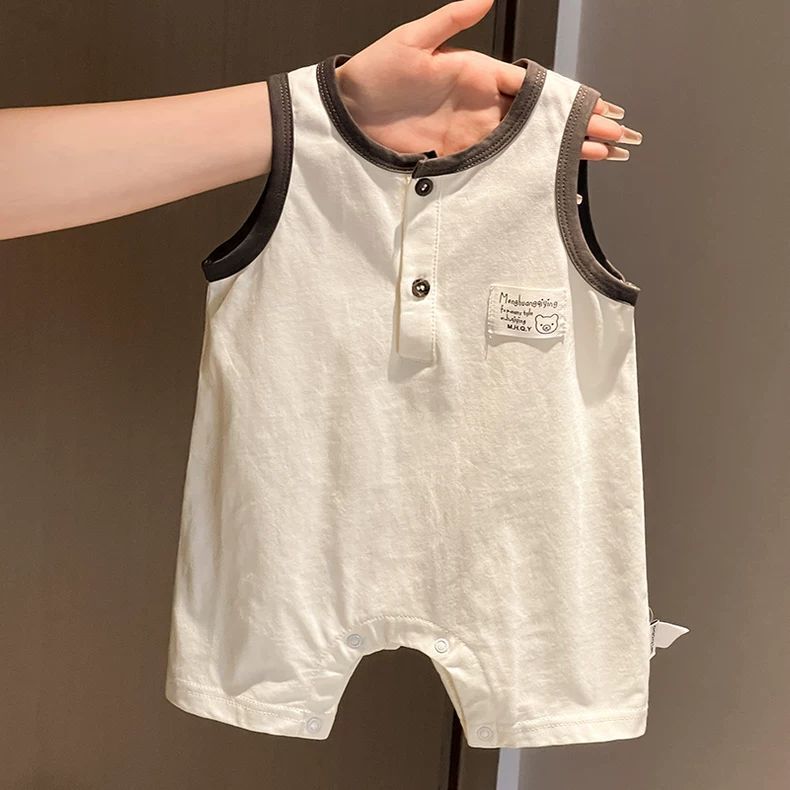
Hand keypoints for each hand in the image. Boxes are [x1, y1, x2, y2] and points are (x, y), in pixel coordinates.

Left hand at [335, 0, 641, 161]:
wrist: (348, 112)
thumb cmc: (376, 71)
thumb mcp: (412, 40)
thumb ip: (450, 21)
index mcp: (477, 72)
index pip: (532, 88)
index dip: (565, 99)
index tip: (597, 108)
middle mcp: (480, 104)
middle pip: (536, 120)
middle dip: (574, 129)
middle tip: (614, 140)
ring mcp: (470, 132)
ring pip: (522, 144)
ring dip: (558, 151)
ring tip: (597, 158)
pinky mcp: (454, 156)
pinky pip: (494, 165)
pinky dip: (522, 171)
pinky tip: (546, 177)